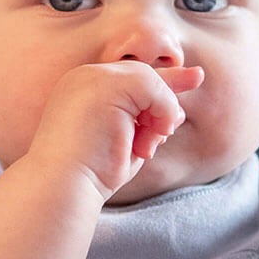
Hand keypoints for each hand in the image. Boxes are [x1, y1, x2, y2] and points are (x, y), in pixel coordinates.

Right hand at [23, 61, 204, 198]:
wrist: (62, 182)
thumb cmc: (92, 172)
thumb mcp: (124, 143)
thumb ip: (146, 123)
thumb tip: (179, 110)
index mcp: (83, 92)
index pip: (131, 80)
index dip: (165, 81)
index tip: (196, 76)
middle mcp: (86, 78)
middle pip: (145, 77)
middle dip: (164, 105)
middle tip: (167, 124)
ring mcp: (94, 76)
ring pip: (151, 81)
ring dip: (158, 117)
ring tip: (140, 148)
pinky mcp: (106, 82)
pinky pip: (154, 88)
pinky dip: (160, 114)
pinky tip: (142, 141)